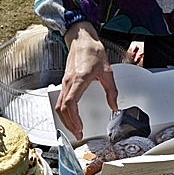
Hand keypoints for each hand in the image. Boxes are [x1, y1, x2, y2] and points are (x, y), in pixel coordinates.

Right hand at [56, 21, 118, 139]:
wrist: (82, 40)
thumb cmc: (92, 52)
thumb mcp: (107, 71)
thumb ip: (111, 90)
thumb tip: (114, 106)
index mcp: (79, 79)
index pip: (70, 103)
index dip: (73, 117)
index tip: (80, 127)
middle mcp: (69, 82)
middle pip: (62, 109)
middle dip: (69, 124)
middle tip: (78, 134)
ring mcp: (64, 83)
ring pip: (59, 107)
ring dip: (65, 120)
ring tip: (74, 129)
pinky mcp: (64, 83)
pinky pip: (60, 101)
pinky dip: (63, 113)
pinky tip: (69, 118)